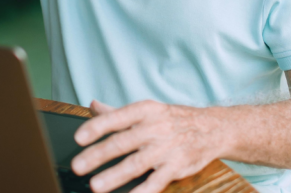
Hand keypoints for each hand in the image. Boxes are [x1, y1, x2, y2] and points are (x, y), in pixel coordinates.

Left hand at [71, 100, 224, 192]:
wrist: (213, 128)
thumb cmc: (174, 119)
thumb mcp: (148, 110)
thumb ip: (118, 112)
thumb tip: (93, 106)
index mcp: (145, 111)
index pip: (117, 118)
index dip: (97, 127)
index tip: (78, 138)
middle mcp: (155, 128)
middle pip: (122, 143)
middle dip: (98, 155)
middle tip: (77, 166)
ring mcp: (167, 149)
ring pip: (136, 164)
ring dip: (114, 176)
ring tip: (95, 186)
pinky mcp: (177, 166)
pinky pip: (157, 181)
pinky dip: (143, 191)